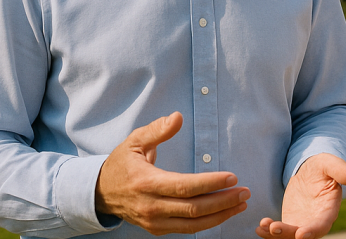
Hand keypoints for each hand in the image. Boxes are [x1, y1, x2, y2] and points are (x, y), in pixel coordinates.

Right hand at [95, 112, 248, 234]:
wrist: (100, 193)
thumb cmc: (122, 164)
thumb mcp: (134, 141)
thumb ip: (157, 130)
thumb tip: (177, 117)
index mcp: (146, 183)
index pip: (184, 186)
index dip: (210, 183)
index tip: (232, 178)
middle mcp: (151, 206)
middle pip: (193, 208)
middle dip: (223, 201)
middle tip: (245, 192)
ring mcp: (153, 221)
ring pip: (193, 224)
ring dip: (220, 215)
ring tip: (241, 204)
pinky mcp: (156, 229)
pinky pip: (186, 229)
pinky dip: (208, 224)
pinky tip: (224, 213)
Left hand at [255, 153, 345, 238]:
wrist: (311, 170)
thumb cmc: (323, 166)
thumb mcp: (330, 164)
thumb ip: (341, 171)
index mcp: (329, 208)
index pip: (323, 224)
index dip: (313, 230)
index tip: (301, 234)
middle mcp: (317, 221)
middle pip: (304, 234)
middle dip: (289, 234)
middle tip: (274, 228)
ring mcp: (303, 223)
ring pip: (290, 236)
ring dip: (276, 235)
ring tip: (263, 226)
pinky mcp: (291, 222)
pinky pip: (281, 232)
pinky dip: (270, 232)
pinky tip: (259, 227)